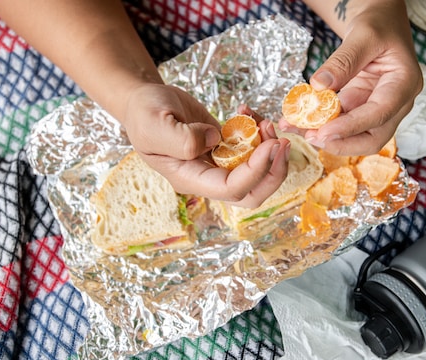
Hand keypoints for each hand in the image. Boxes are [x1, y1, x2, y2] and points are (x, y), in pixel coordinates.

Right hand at [123, 83, 289, 207]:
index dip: (255, 171)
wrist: (143, 101)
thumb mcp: (154, 122)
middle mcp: (207, 176)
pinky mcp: (225, 147)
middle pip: (252, 193)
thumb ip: (181, 138)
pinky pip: (251, 148)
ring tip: (265, 121)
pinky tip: (248, 109)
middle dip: (273, 171)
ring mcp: (218, 163)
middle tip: (281, 142)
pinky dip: (258, 131)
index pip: (231, 189)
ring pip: (257, 172)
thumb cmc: (143, 112)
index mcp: (189, 178)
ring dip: (269, 149)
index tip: (269, 144)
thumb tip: (215, 140)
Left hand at [279, 2, 422, 155]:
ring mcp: (378, 109)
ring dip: (325, 136)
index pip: (380, 113)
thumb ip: (342, 61)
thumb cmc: (379, 24)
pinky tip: (298, 121)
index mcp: (404, 83)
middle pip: (373, 138)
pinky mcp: (361, 109)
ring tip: (295, 127)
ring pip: (354, 135)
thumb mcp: (362, 35)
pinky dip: (321, 124)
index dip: (352, 127)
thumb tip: (319, 86)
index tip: (324, 132)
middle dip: (341, 142)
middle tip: (311, 137)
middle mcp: (396, 103)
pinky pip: (341, 123)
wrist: (379, 23)